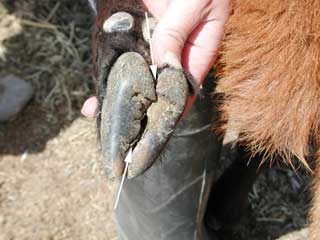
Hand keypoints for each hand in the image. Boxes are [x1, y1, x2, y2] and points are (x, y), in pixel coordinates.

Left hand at [81, 0, 229, 116]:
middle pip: (157, 87)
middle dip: (139, 108)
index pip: (184, 88)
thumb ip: (177, 33)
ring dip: (119, 92)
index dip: (170, 110)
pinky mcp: (135, 33)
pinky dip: (110, 69)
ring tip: (97, 111)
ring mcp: (152, 43)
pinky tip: (97, 85)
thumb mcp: (194, 3)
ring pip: (137, 74)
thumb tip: (162, 66)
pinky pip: (123, 54)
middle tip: (119, 128)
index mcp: (196, 51)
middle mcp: (173, 52)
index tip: (151, 129)